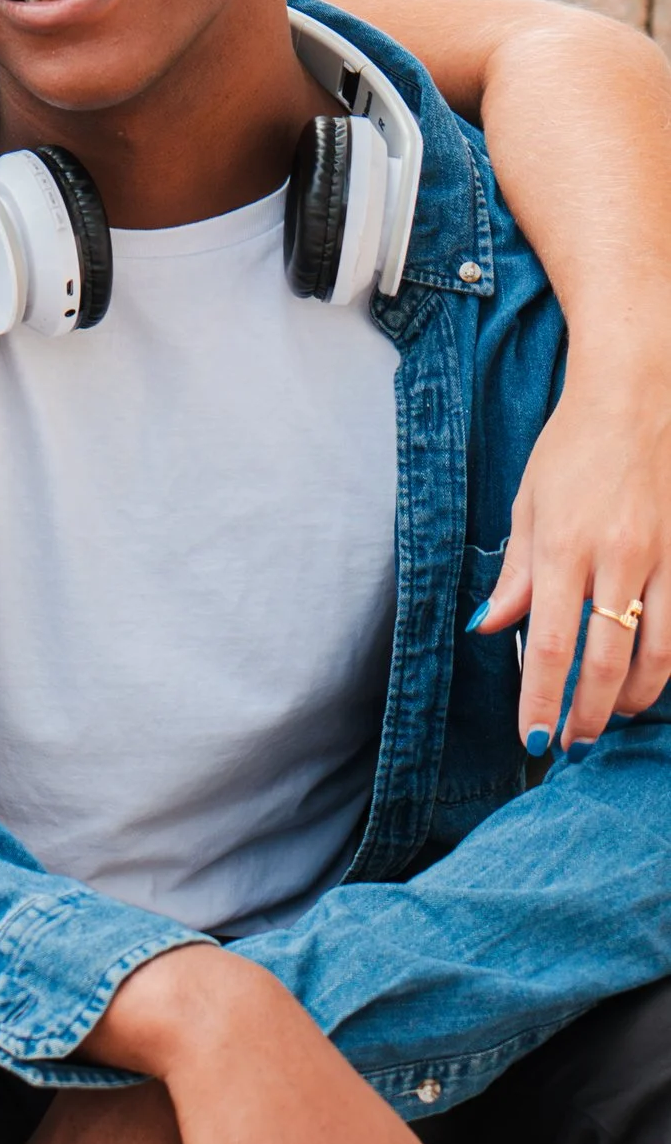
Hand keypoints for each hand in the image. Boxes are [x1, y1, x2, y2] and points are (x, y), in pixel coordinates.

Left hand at [476, 340, 670, 748]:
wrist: (638, 397)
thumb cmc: (573, 447)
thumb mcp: (527, 504)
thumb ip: (514, 573)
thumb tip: (489, 628)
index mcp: (565, 546)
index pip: (552, 645)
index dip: (542, 700)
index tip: (532, 738)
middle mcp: (619, 559)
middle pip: (608, 662)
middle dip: (588, 715)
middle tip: (570, 746)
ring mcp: (663, 559)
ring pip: (658, 655)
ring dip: (632, 699)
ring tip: (608, 719)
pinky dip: (663, 663)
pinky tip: (644, 678)